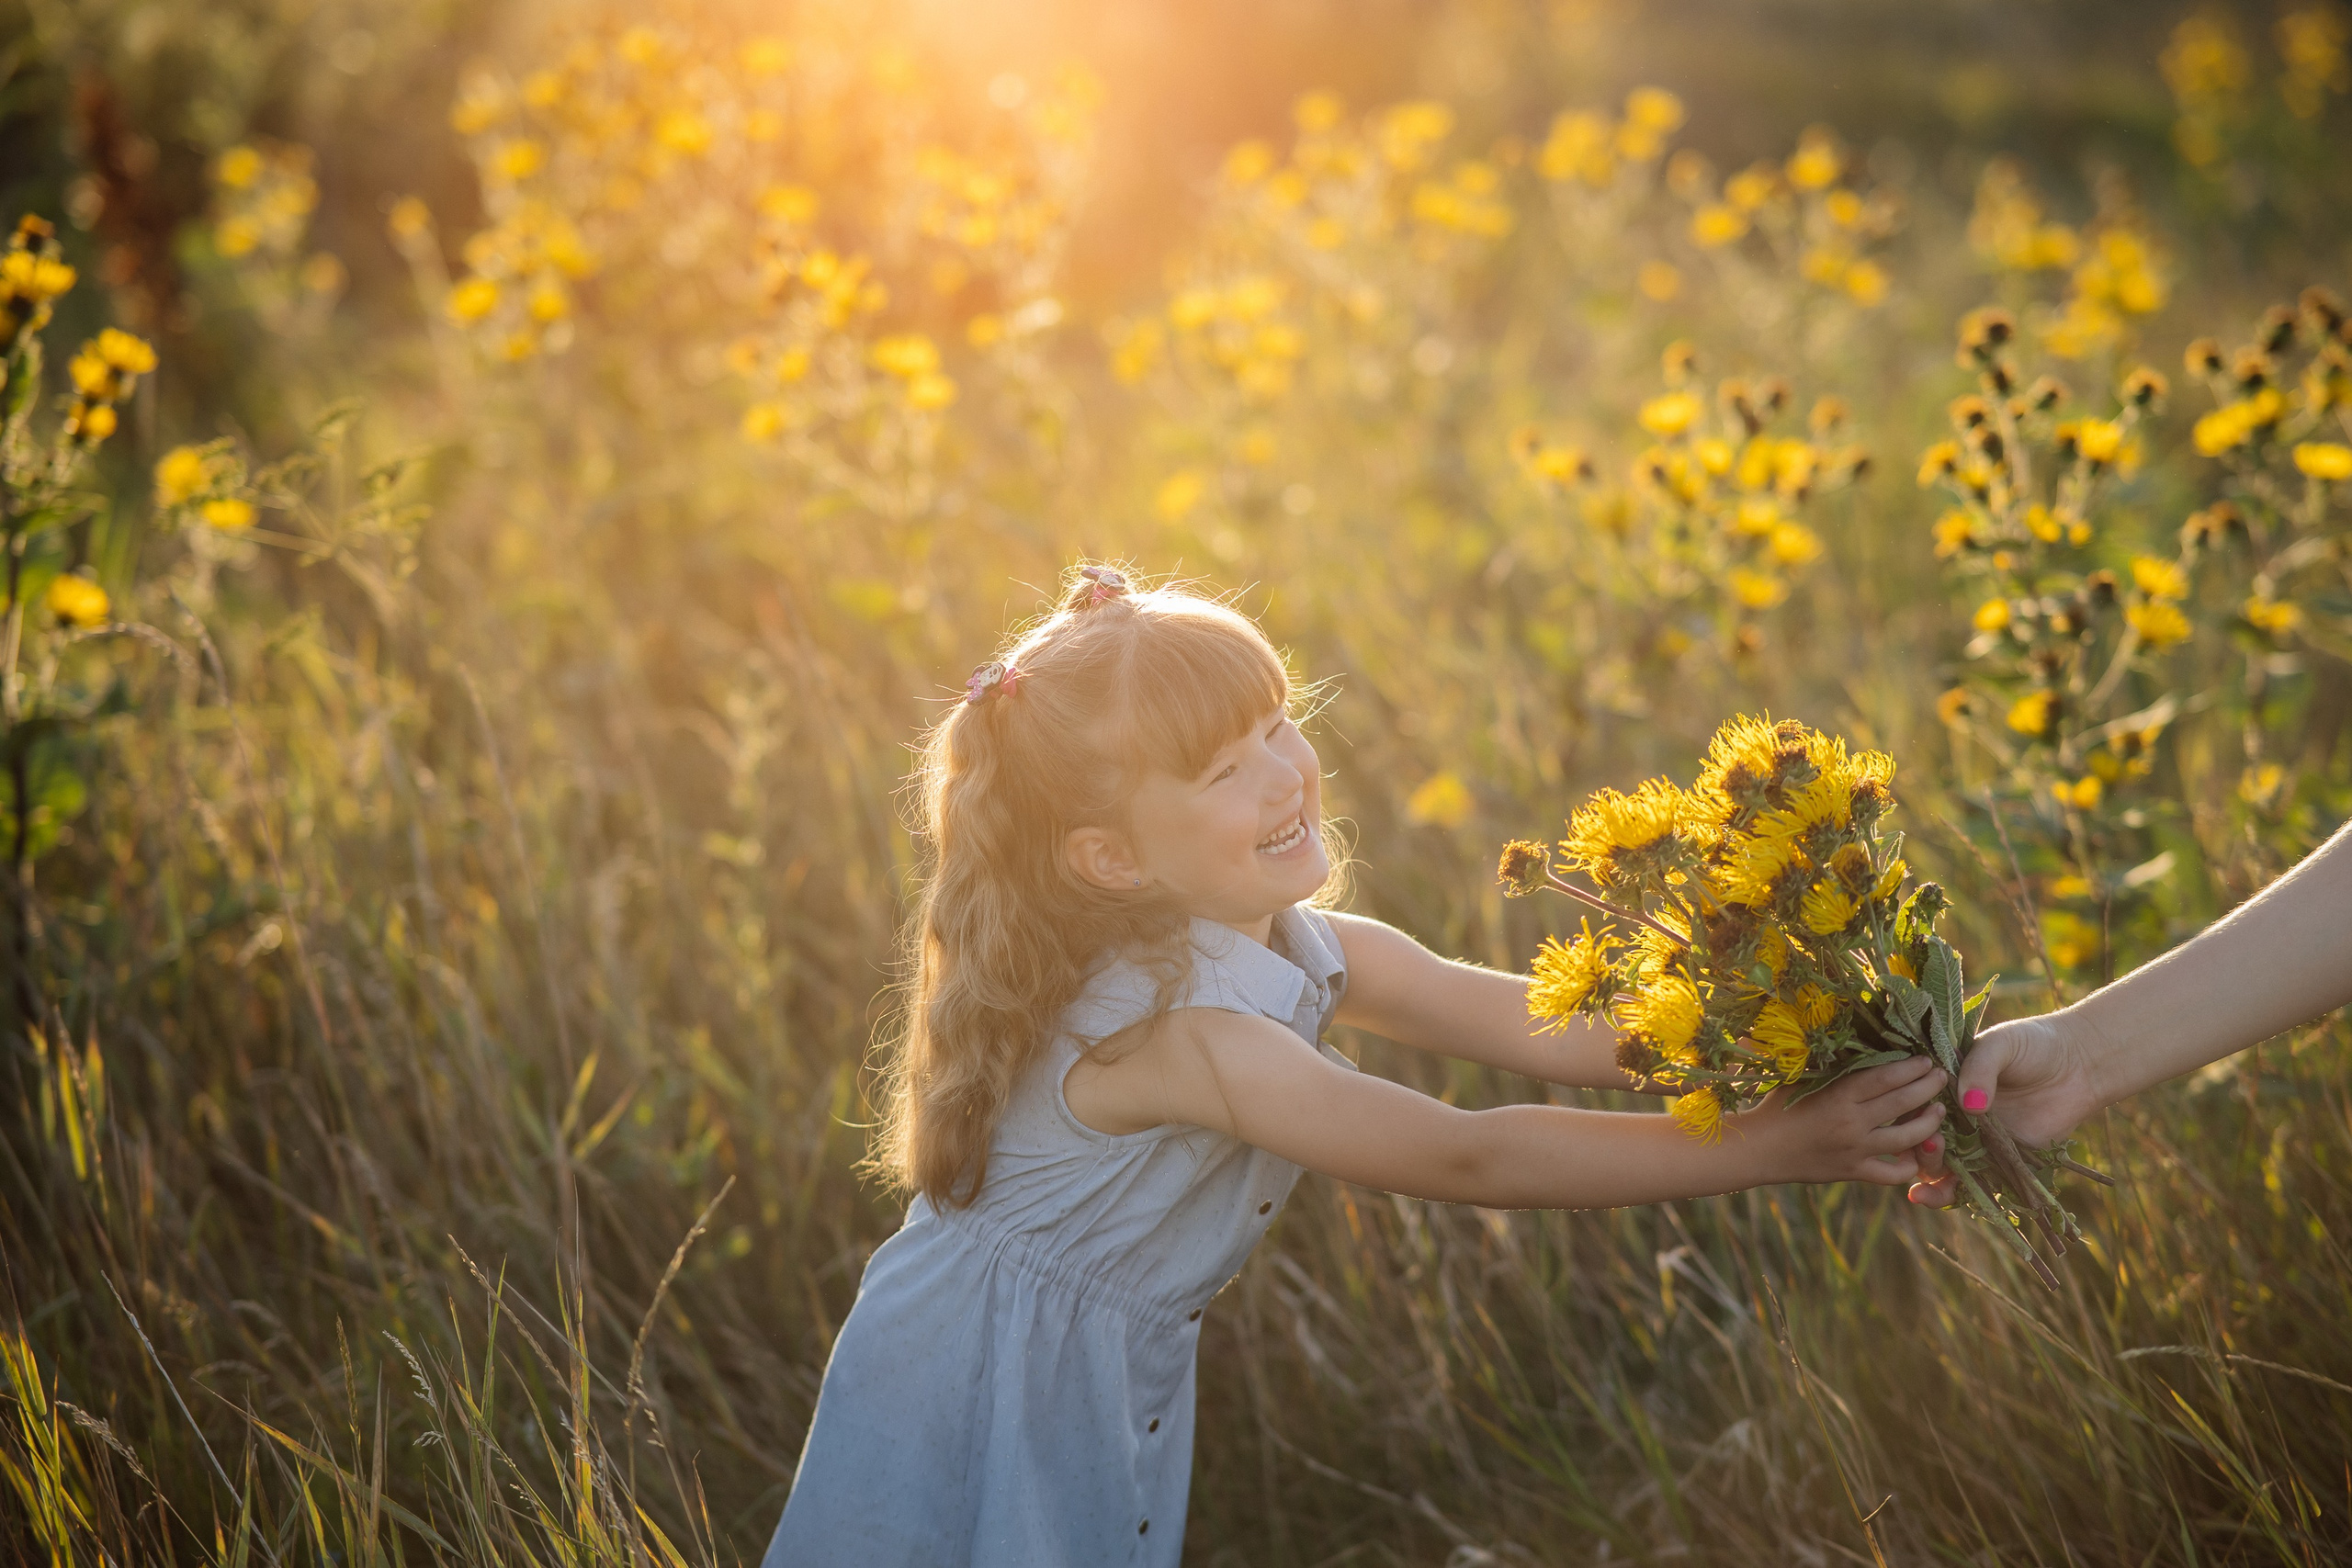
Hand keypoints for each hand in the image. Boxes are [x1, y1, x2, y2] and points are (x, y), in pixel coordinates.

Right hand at [1742, 1056, 1947, 1185]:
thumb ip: (1826, 1065)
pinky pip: (1892, 1174)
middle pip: (1901, 1102)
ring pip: (1906, 1138)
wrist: (1757, 1150)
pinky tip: (1914, 1153)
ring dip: (1928, 1123)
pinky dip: (1908, 1165)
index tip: (1926, 1060)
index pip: (1884, 1078)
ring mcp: (1854, 1150)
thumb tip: (1846, 1036)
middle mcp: (1850, 1123)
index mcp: (1837, 1096)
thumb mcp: (1797, 1079)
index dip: (1910, 1068)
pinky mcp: (1853, 1172)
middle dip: (1927, 1087)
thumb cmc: (1774, 1107)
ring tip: (1938, 1111)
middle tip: (1941, 1076)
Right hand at [1908, 1013, 2099, 1207]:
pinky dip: (1948, 1193)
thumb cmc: (2034, 1046)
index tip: (1912, 1114)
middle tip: (1933, 1141)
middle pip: (1920, 1137)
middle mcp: (1953, 1115)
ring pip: (1939, 1165)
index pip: (1911, 1103)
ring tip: (1925, 1180)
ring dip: (1926, 1173)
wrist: (2079, 1064)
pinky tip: (1928, 1197)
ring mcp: (1975, 1140)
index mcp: (1943, 1085)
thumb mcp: (2002, 1045)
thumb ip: (1981, 1068)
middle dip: (1916, 1146)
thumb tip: (1970, 1106)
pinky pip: (1971, 1182)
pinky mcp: (1999, 1161)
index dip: (1904, 1113)